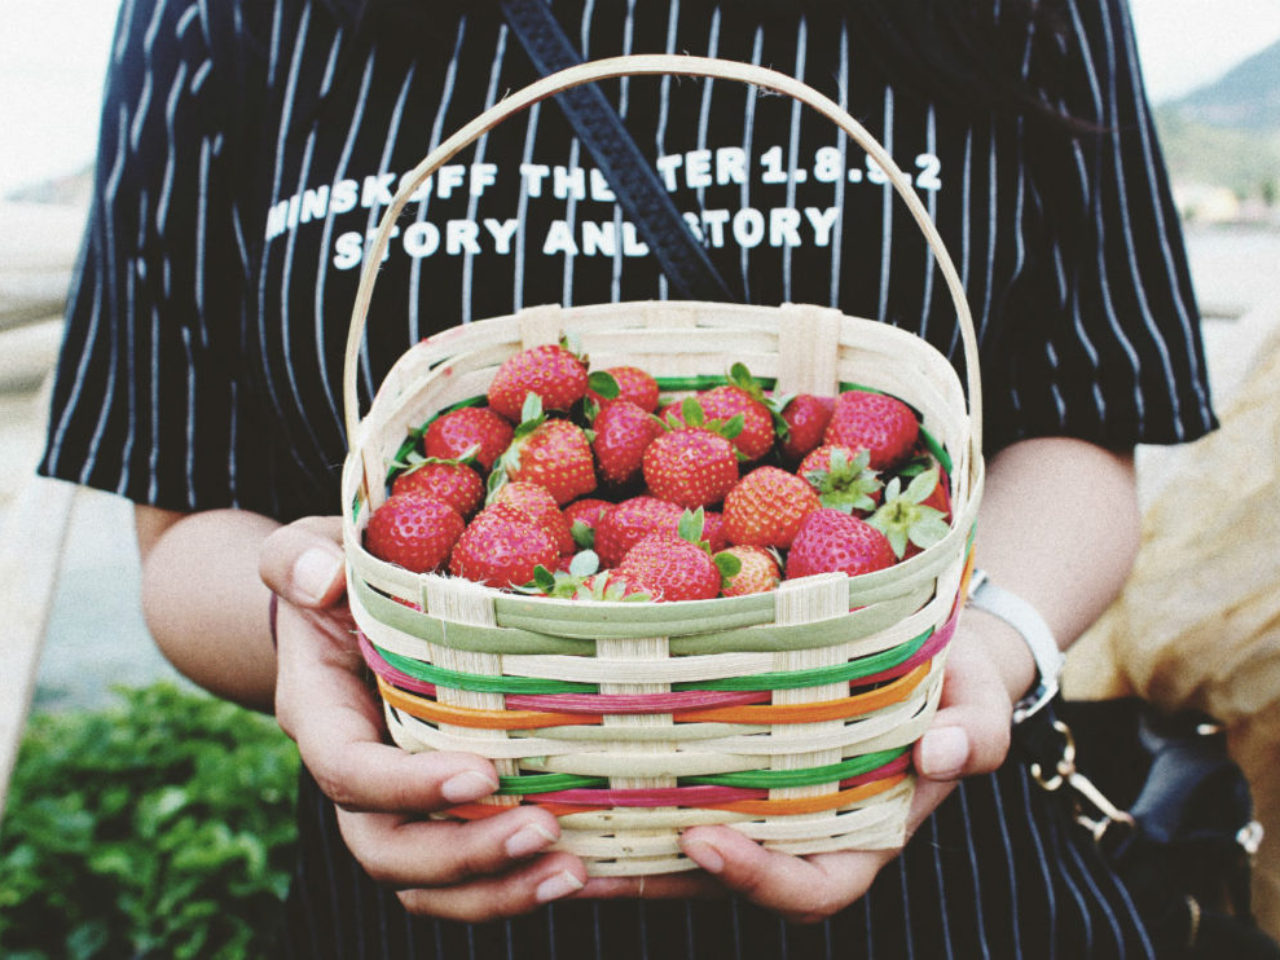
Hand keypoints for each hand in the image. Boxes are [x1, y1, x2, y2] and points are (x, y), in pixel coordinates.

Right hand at [259, 518, 589, 920]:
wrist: (344, 615)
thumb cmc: (336, 577)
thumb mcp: (309, 553)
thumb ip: (296, 559)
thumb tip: (321, 577)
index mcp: (323, 717)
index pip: (348, 771)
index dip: (406, 786)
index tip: (479, 774)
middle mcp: (356, 778)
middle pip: (389, 851)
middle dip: (464, 857)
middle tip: (544, 831)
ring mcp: (400, 806)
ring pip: (430, 883)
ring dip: (501, 890)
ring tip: (576, 871)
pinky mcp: (445, 813)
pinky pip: (474, 873)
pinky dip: (527, 881)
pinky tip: (595, 871)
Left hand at [577, 622, 1014, 922]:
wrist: (929, 648)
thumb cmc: (956, 680)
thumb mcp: (979, 699)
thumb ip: (974, 733)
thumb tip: (943, 755)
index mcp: (863, 834)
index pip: (813, 888)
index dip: (757, 880)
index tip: (703, 839)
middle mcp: (800, 829)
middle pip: (719, 878)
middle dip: (649, 876)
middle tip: (576, 854)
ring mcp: (759, 798)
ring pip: (681, 843)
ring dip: (615, 846)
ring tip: (541, 829)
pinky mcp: (727, 758)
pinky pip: (673, 787)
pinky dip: (624, 792)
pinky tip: (567, 773)